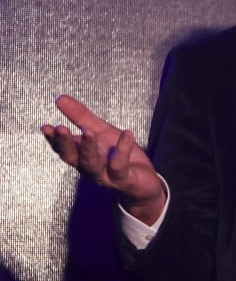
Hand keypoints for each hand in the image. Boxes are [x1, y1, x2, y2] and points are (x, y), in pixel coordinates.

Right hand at [41, 95, 165, 223]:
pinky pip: (119, 165)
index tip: (46, 127)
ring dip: (88, 148)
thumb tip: (60, 98)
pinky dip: (123, 149)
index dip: (53, 139)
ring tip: (88, 131)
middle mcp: (89, 168)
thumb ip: (81, 117)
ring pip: (92, 164)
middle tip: (60, 129)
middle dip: (65, 144)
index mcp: (81, 156)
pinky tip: (127, 133)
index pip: (63, 148)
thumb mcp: (101, 132)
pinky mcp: (123, 179)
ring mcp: (105, 175)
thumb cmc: (119, 157)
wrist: (144, 182)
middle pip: (72, 158)